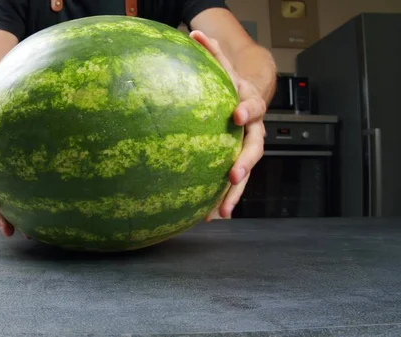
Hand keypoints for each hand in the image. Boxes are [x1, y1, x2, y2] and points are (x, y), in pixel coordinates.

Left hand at [189, 30, 266, 219]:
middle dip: (246, 161)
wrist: (248, 97)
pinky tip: (212, 215)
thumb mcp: (225, 66)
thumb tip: (194, 33)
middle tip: (234, 173)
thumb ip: (213, 51)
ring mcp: (249, 148)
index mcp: (250, 103)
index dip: (246, 109)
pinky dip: (225, 198)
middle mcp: (255, 129)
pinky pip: (235, 182)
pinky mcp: (240, 161)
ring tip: (222, 210)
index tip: (236, 115)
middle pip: (256, 146)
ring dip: (236, 191)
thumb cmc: (231, 83)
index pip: (252, 105)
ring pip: (247, 171)